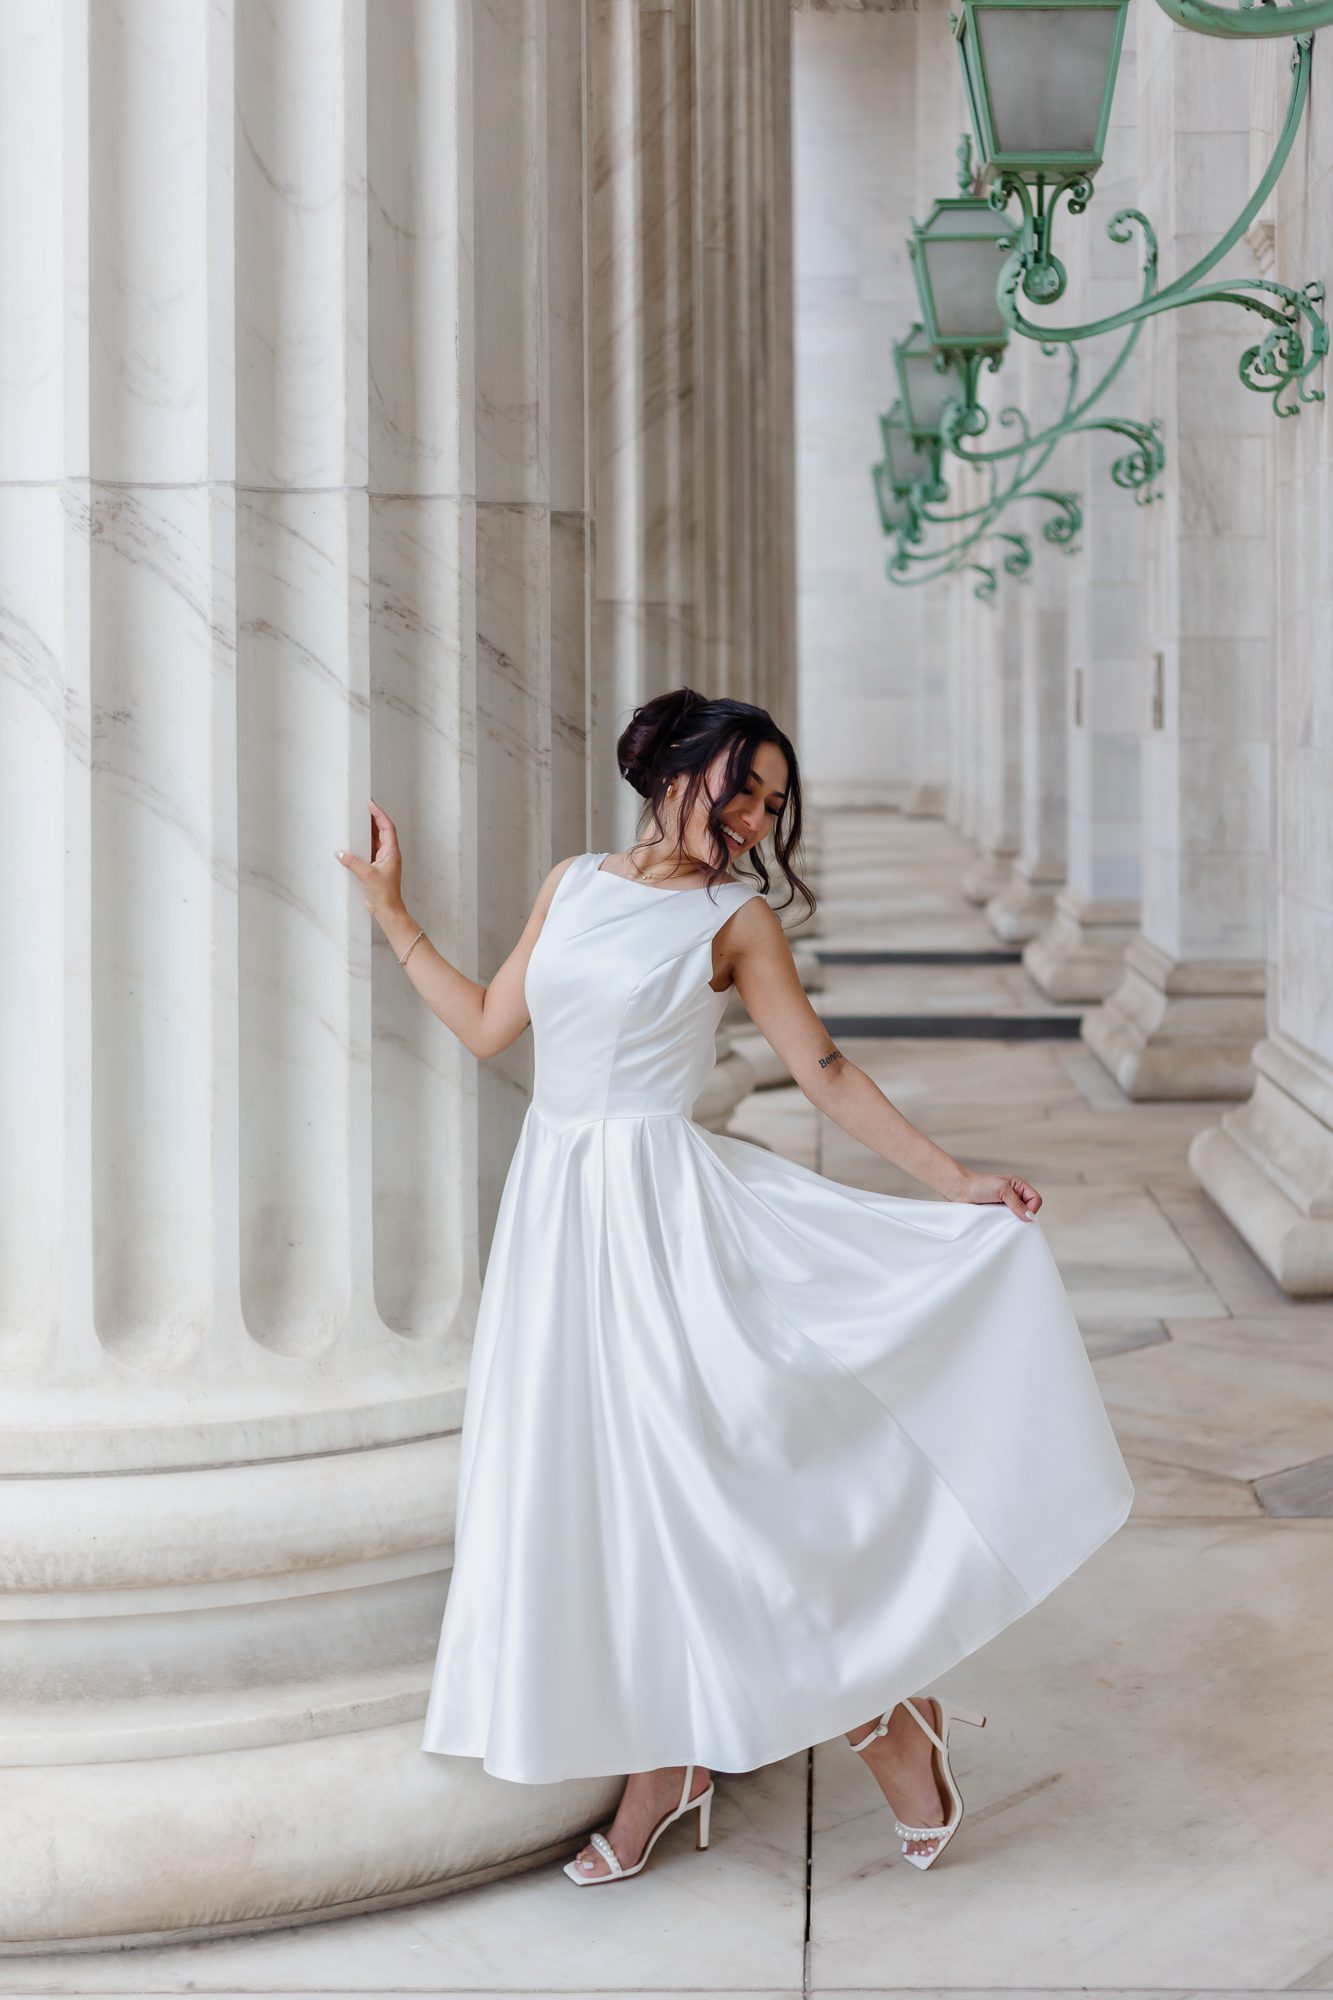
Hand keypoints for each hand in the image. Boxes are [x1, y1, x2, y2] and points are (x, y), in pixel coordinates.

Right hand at [335, 799, 403, 917]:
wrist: (387, 910)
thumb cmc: (384, 894)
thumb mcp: (366, 875)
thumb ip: (352, 862)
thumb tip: (340, 853)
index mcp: (391, 852)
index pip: (387, 827)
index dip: (379, 814)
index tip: (370, 805)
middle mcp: (389, 854)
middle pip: (382, 831)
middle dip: (373, 818)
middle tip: (363, 808)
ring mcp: (383, 861)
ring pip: (376, 840)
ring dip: (368, 830)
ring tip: (358, 820)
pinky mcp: (376, 868)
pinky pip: (369, 850)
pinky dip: (363, 844)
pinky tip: (354, 842)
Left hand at [953, 1170, 1040, 1220]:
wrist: (961, 1191)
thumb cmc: (980, 1186)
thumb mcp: (1001, 1190)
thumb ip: (1016, 1203)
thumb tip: (1029, 1217)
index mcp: (1019, 1186)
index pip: (1036, 1200)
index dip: (1032, 1208)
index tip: (1020, 1214)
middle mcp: (1015, 1196)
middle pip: (1030, 1210)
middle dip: (1023, 1216)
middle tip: (1011, 1219)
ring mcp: (1008, 1206)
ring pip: (1019, 1218)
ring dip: (1013, 1221)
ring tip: (1002, 1219)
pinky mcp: (999, 1214)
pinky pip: (1008, 1222)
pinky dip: (1006, 1224)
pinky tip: (999, 1223)